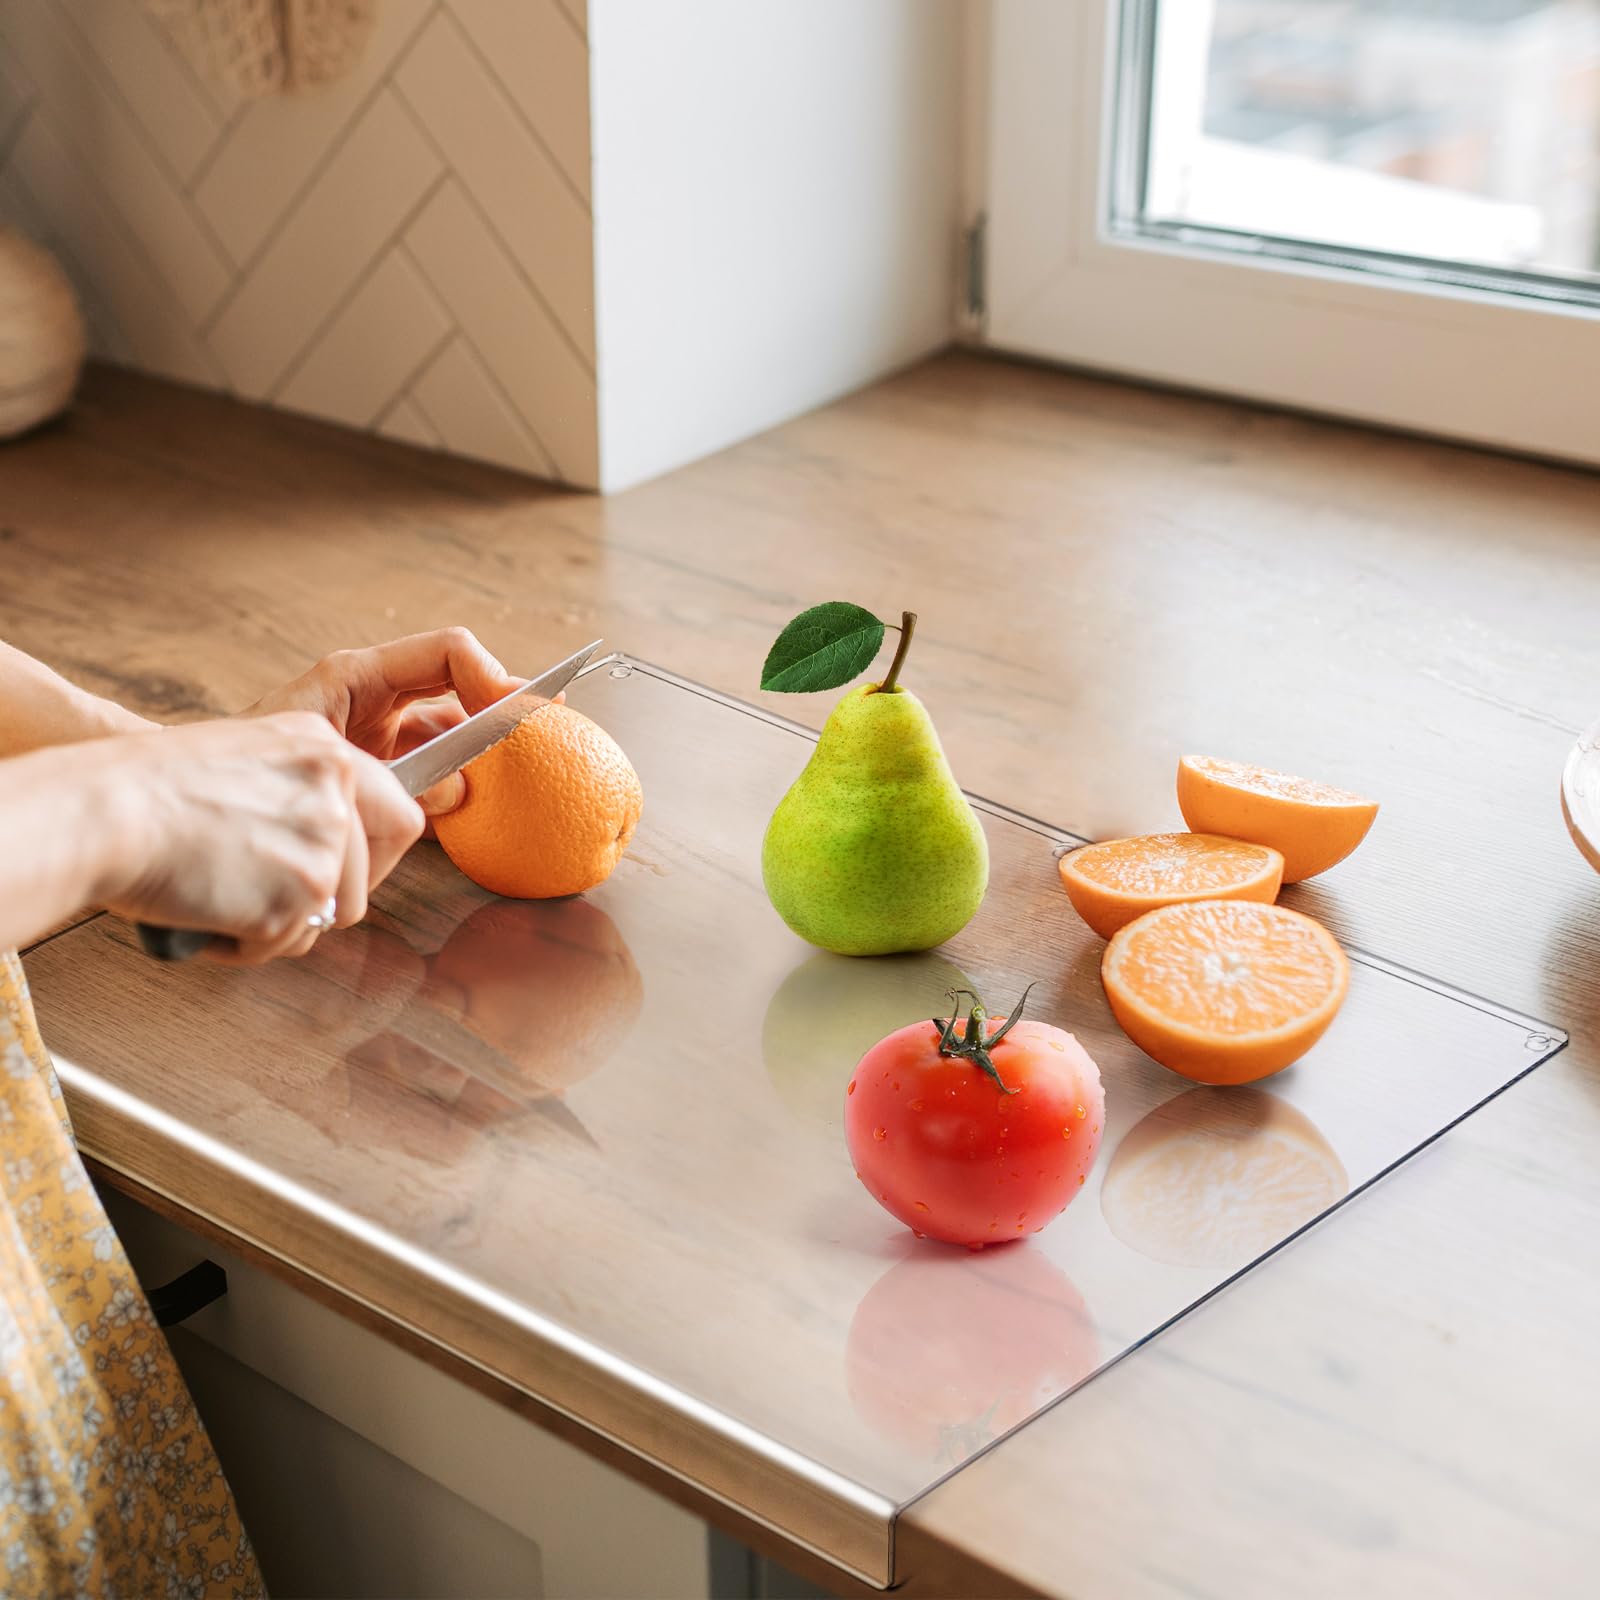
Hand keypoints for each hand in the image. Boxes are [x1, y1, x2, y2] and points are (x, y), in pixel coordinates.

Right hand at [97, 714, 423, 962]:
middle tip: (268, 898)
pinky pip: (285, 943)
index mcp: (324, 747)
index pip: (399, 812)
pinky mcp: (299, 896)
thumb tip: (327, 843)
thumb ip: (297, 791)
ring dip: (280, 923)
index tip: (344, 874)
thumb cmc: (146, 789)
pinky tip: (205, 912)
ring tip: (220, 897)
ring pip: (328, 915)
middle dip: (324, 900)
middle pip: (368, 877)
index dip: (377, 856)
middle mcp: (337, 791)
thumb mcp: (244, 759)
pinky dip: (245, 944)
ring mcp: (323, 844)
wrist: (102, 811)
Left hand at [247, 628, 521, 821]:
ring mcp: (381, 732)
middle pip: (463, 688)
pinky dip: (453, 789)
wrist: (205, 803)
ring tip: (488, 783)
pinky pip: (435, 772)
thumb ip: (392, 771)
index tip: (520, 708)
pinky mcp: (380, 770)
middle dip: (501, 708)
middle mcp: (377, 697)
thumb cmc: (246, 769)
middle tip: (543, 728)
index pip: (448, 652)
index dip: (492, 674)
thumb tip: (459, 789)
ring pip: (454, 735)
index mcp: (360, 675)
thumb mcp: (323, 760)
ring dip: (476, 758)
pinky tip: (458, 810)